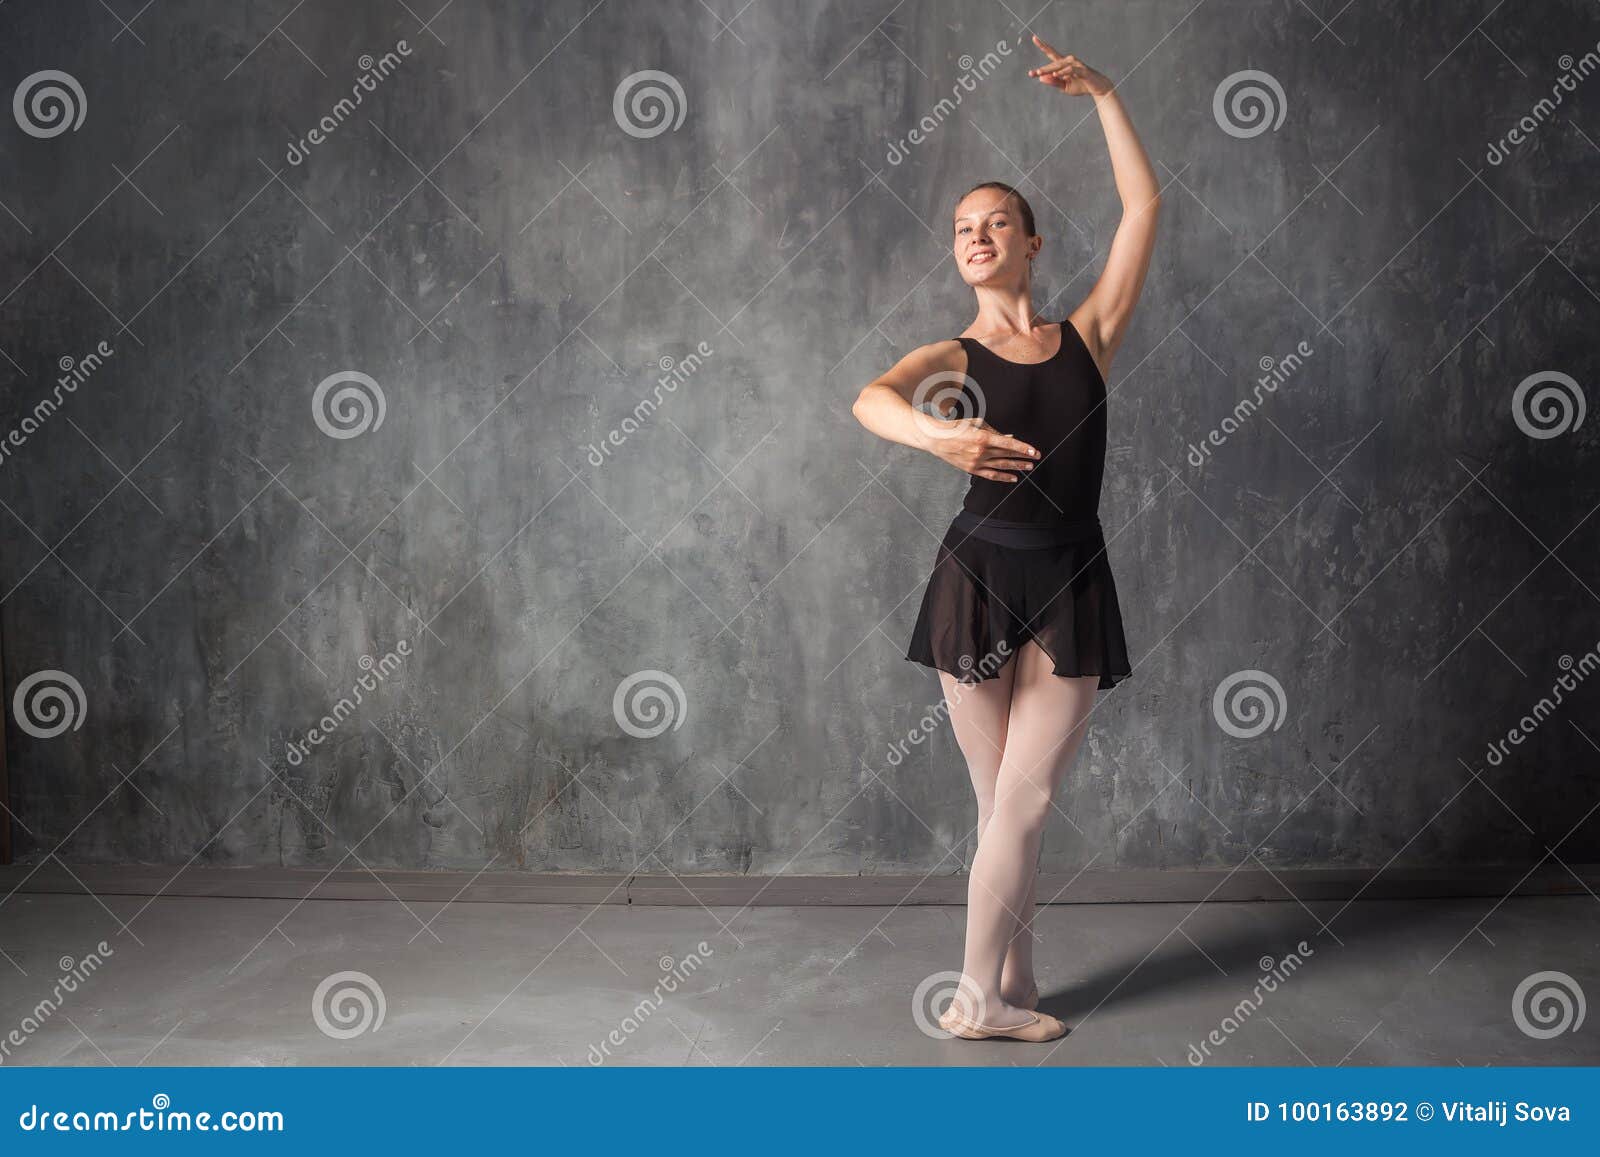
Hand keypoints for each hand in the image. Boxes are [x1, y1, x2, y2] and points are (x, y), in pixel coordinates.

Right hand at [924, 417, 1040, 481]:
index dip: (1023, 448)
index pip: (1008, 444)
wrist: (935, 438)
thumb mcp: (975, 423)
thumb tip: (1009, 438)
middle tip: (1035, 458)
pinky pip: (990, 475)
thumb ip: (994, 431)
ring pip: (1001, 466)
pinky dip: (1003, 477)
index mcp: (983, 438)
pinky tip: (1013, 477)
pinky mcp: (971, 469)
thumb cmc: (954, 427)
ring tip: (1028, 467)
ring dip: (1016, 467)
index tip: (1034, 451)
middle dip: (1023, 457)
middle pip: (1007, 455)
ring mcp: (976, 462)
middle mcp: (981, 452)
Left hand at [1027, 36, 1111, 95]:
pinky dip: (1063, 72)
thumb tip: (1041, 78)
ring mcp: (1077, 64)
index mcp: (1063, 64)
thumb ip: (1054, 82)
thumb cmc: (1080, 86)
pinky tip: (1056, 74)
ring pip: (1060, 65)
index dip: (1043, 45)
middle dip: (1043, 69)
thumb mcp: (1064, 86)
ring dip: (1050, 70)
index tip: (1034, 38)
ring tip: (1039, 74)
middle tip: (1032, 73)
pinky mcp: (1083, 70)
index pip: (1051, 53)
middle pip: (1053, 63)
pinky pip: (1071, 70)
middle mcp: (1069, 61)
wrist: (1097, 88)